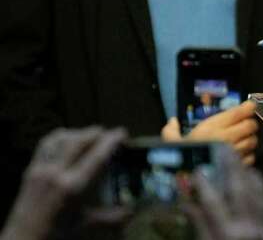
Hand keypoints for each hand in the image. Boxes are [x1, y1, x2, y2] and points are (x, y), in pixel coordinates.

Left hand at [1, 126, 126, 239]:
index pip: (97, 155)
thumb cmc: (55, 235)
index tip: (122, 133)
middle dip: (96, 133)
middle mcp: (56, 173)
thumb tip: (133, 212)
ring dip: (77, 133)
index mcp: (73, 186)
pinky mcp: (30, 170)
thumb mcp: (86, 225)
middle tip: (108, 134)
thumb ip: (112, 217)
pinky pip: (45, 145)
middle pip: (79, 140)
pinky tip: (65, 140)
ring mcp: (41, 169)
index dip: (112, 141)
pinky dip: (58, 137)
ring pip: (61, 139)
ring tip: (89, 135)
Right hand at [163, 101, 258, 165]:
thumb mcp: (171, 144)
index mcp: (213, 127)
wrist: (189, 184)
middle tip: (243, 125)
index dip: (248, 107)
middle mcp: (227, 137)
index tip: (249, 106)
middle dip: (248, 124)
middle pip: (250, 125)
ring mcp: (236, 152)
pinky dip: (248, 155)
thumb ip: (170, 132)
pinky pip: (251, 156)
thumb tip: (172, 121)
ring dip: (249, 139)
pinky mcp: (241, 166)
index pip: (238, 112)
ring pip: (253, 141)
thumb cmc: (182, 159)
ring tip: (241, 141)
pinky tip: (239, 156)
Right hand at [184, 145, 262, 239]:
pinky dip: (257, 184)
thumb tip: (186, 202)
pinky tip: (250, 176)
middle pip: (238, 188)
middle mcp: (246, 224)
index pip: (212, 202)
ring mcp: (262, 223)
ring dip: (246, 171)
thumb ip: (199, 225)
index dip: (203, 184)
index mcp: (226, 232)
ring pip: (255, 190)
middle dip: (231, 166)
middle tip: (224, 148)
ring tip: (236, 157)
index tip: (196, 171)